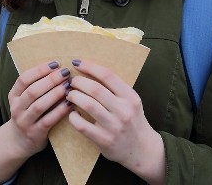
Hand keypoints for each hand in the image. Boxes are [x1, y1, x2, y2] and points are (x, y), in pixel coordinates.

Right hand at [5, 60, 72, 155]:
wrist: (19, 141)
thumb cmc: (28, 114)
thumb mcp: (24, 99)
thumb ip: (36, 85)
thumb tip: (58, 68)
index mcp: (14, 95)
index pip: (24, 79)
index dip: (39, 70)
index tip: (55, 63)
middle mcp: (17, 108)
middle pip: (32, 91)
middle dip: (50, 80)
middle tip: (65, 72)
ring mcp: (25, 122)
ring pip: (39, 105)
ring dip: (55, 94)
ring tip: (68, 86)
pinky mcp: (35, 133)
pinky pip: (48, 120)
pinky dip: (59, 111)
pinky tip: (70, 103)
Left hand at [66, 59, 165, 184]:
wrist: (142, 150)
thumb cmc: (132, 121)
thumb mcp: (131, 101)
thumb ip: (115, 88)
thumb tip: (88, 70)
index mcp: (130, 97)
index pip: (108, 75)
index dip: (89, 67)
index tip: (77, 63)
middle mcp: (124, 110)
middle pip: (95, 89)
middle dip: (78, 82)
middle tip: (71, 82)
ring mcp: (114, 126)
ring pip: (88, 105)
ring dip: (74, 97)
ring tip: (69, 95)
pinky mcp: (104, 140)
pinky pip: (83, 126)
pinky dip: (73, 117)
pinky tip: (72, 113)